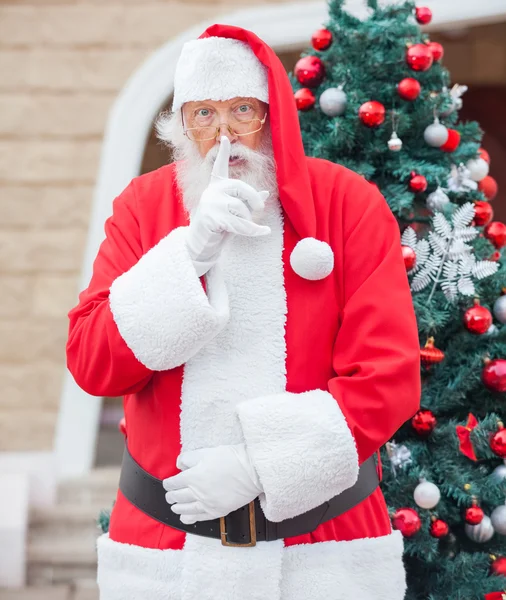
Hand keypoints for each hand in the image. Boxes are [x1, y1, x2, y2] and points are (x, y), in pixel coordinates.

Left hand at [162, 444, 262, 524]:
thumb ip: (189, 458)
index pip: (173, 483)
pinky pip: (199, 517)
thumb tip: (179, 464)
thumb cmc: (231, 459)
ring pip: (186, 509)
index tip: (167, 483)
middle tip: (169, 495)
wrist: (252, 471)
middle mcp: (197, 492)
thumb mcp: (207, 452)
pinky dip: (190, 519)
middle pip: (177, 497)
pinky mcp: (217, 511)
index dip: (168, 483)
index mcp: (193, 476)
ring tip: (175, 507)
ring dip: (177, 508)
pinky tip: (185, 519)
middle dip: (171, 496)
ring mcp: (207, 503)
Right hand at [185, 137, 270, 275]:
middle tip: (260, 210)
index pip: (220, 168)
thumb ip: (248, 202)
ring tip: (244, 228)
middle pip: (240, 187)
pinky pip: (239, 224)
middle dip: (254, 199)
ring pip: (241, 208)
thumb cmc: (219, 227)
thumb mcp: (235, 213)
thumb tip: (265, 193)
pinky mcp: (211, 217)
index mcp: (217, 187)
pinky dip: (253, 230)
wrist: (202, 244)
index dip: (223, 153)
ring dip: (248, 221)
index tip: (225, 138)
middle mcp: (212, 192)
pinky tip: (264, 231)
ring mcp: (210, 203)